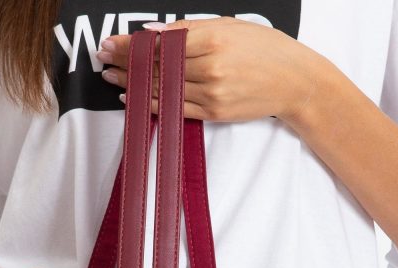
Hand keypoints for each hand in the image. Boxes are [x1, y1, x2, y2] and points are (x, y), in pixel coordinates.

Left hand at [96, 17, 321, 123]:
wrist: (294, 82)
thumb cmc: (263, 49)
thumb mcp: (229, 26)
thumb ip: (190, 30)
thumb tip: (154, 33)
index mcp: (214, 39)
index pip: (161, 42)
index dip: (132, 44)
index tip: (111, 43)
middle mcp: (211, 67)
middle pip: (158, 65)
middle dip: (126, 62)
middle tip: (103, 58)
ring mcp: (211, 93)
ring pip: (163, 88)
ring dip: (134, 83)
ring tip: (112, 77)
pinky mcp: (213, 113)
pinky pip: (175, 108)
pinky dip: (153, 102)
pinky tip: (136, 97)